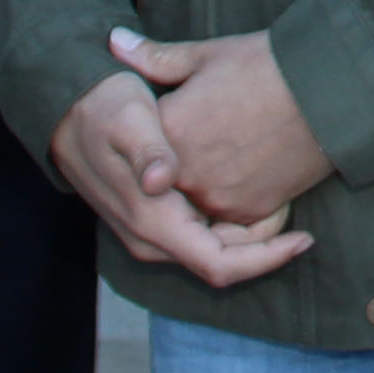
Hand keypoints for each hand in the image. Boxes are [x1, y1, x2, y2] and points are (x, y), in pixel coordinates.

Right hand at [50, 66, 312, 288]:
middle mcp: (150, 239)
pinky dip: (234, 224)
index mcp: (151, 221)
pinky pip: (203, 235)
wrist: (68, 111)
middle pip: (223, 262)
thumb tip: (161, 181)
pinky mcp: (155, 219)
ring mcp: (151, 233)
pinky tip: (257, 194)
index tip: (305, 239)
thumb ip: (148, 149)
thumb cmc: (105, 108)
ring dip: (252, 236)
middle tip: (300, 203)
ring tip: (286, 195)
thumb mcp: (129, 116)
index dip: (266, 259)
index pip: (218, 264)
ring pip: (215, 251)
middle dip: (266, 244)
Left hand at [106, 24, 331, 226]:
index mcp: (167, 132)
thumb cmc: (267, 64)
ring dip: (209, 184)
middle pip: (169, 178)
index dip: (162, 127)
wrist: (332, 89)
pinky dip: (238, 197)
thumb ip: (154, 57)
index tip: (186, 110)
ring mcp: (217, 198)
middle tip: (217, 131)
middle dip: (184, 160)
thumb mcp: (208, 55)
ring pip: (199, 202)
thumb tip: (112, 40)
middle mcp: (184, 175)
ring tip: (239, 147)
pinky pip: (231, 217)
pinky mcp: (250, 212)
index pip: (142, 143)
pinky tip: (257, 164)